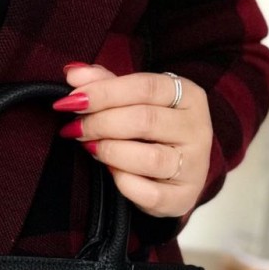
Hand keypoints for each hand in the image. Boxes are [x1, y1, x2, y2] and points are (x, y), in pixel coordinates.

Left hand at [54, 64, 213, 218]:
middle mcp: (197, 129)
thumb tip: (73, 72)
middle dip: (100, 123)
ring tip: (90, 147)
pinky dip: (123, 183)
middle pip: (144, 120)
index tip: (71, 101)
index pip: (145, 87)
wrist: (176, 175)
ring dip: (110, 152)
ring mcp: (194, 166)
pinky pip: (148, 193)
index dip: (104, 92)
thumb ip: (106, 84)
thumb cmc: (152, 133)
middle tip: (75, 128)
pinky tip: (111, 173)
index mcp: (189, 96)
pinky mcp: (183, 197)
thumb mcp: (134, 102)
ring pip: (148, 158)